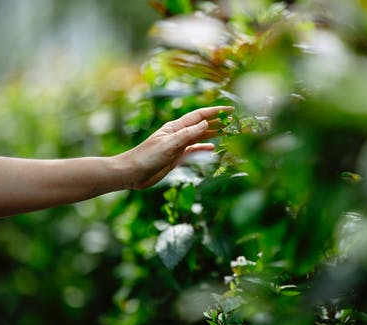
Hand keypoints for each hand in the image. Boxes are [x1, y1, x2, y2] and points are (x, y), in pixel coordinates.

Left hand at [118, 106, 233, 188]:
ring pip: (200, 137)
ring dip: (213, 134)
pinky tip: (213, 148)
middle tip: (235, 121)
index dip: (215, 112)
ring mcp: (178, 146)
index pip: (200, 116)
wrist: (131, 173)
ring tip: (228, 132)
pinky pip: (194, 150)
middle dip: (218, 122)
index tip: (230, 110)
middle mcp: (178, 134)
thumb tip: (206, 123)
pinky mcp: (176, 157)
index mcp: (176, 127)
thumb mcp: (169, 145)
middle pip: (202, 125)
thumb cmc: (146, 157)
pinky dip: (204, 148)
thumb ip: (188, 134)